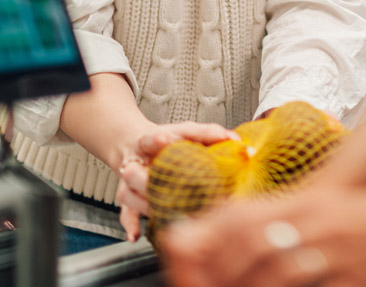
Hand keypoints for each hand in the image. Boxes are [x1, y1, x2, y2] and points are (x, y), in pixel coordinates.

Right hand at [115, 121, 238, 241]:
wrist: (132, 144)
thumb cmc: (168, 139)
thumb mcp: (186, 132)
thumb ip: (211, 135)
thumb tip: (239, 143)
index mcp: (159, 137)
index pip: (160, 135)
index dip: (162, 138)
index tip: (165, 139)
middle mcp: (142, 155)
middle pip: (139, 161)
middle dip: (147, 167)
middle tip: (154, 176)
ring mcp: (131, 175)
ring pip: (131, 188)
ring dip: (143, 199)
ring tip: (156, 208)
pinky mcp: (127, 194)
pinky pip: (126, 211)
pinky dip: (131, 223)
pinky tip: (136, 234)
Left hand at [160, 181, 365, 286]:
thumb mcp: (330, 206)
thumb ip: (286, 215)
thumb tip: (238, 224)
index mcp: (310, 203)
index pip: (244, 216)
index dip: (207, 234)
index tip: (178, 245)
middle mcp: (316, 227)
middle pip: (249, 250)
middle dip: (213, 269)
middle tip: (189, 280)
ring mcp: (334, 259)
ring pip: (272, 278)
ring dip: (240, 286)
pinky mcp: (353, 284)